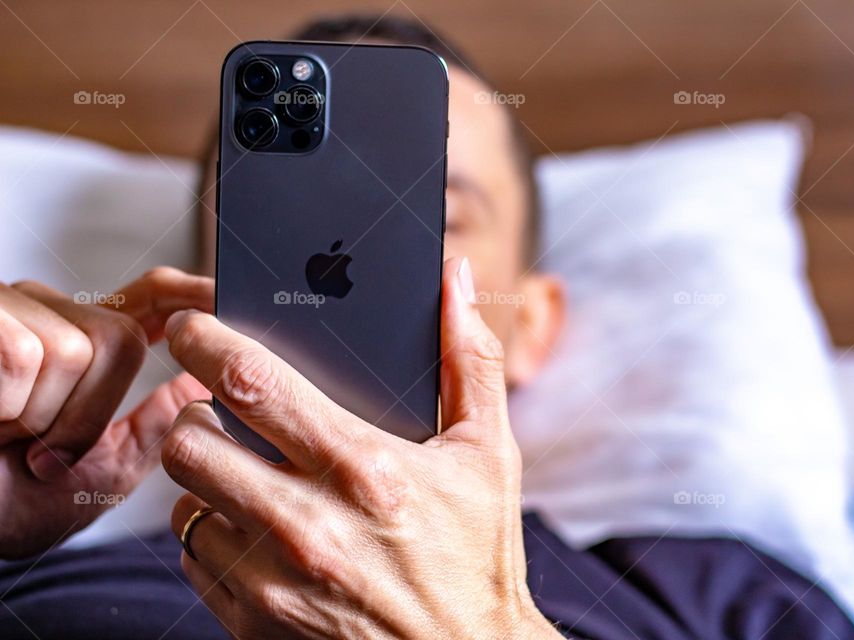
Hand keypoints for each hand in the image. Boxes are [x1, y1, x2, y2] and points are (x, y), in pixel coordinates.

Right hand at [0, 267, 212, 558]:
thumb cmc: (10, 499)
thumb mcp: (105, 466)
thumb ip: (157, 422)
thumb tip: (207, 383)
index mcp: (81, 338)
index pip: (153, 293)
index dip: (193, 293)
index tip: (226, 301)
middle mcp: (44, 311)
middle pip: (122, 338)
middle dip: (91, 413)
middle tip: (43, 451)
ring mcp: (5, 310)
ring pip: (72, 351)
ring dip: (42, 419)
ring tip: (3, 438)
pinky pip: (23, 356)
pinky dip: (5, 407)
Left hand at [164, 257, 560, 639]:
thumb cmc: (477, 557)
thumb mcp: (488, 453)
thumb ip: (467, 358)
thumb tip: (454, 280)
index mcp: (361, 467)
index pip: (250, 382)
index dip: (205, 341)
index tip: (191, 328)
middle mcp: (307, 523)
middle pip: (190, 439)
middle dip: (195, 413)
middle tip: (222, 411)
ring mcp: (273, 580)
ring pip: (183, 500)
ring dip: (207, 478)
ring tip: (247, 474)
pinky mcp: (254, 623)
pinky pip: (195, 559)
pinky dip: (214, 537)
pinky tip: (257, 533)